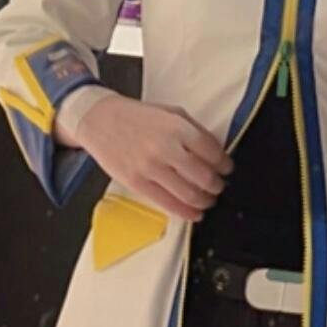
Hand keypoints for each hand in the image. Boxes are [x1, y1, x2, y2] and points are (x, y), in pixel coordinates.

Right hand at [76, 95, 231, 222]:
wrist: (99, 119)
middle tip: (218, 187)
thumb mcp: (171, 113)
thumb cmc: (137, 116)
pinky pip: (169, 204)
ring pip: (190, 195)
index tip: (226, 170)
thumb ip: (195, 131)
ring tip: (208, 200)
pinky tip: (195, 214)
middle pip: (205, 178)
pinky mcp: (137, 183)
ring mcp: (151, 168)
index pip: (213, 153)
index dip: (225, 165)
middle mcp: (166, 148)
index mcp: (178, 128)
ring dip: (205, 201)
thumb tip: (218, 153)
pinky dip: (187, 213)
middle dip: (217, 186)